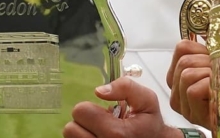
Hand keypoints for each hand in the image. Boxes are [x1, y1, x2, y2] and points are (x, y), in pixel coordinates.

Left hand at [62, 77, 178, 137]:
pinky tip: (98, 136)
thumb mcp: (147, 99)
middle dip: (85, 121)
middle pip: (70, 129)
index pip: (81, 112)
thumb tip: (99, 90)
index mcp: (116, 133)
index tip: (103, 111)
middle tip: (100, 121)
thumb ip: (126, 88)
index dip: (91, 107)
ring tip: (100, 130)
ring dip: (83, 132)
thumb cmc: (149, 123)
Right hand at [166, 38, 211, 127]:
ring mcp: (182, 104)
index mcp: (179, 73)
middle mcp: (175, 89)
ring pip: (187, 74)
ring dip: (209, 75)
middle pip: (185, 61)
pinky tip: (219, 92)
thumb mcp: (216, 61)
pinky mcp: (192, 114)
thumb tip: (208, 22)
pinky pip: (194, 89)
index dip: (201, 48)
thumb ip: (209, 45)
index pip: (182, 47)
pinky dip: (209, 87)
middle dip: (207, 62)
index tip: (213, 58)